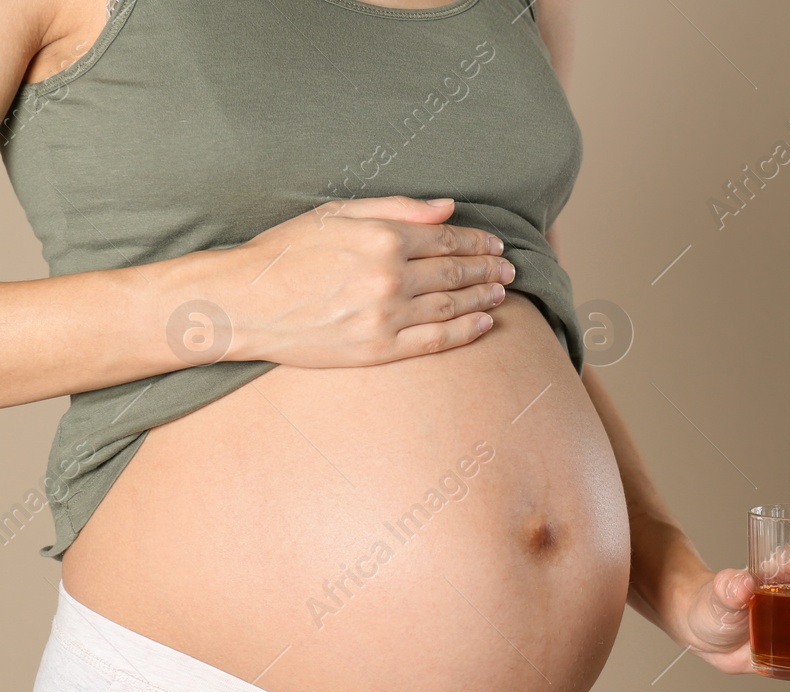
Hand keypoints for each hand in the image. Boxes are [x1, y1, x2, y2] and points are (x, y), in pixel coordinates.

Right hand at [194, 196, 516, 368]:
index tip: (496, 245)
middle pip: (455, 272)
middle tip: (509, 270)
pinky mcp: (379, 349)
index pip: (446, 239)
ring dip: (483, 298)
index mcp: (381, 238)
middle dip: (487, 269)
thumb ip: (396, 208)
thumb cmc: (285, 252)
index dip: (477, 242)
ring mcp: (387, 316)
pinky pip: (436, 341)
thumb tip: (447, 207)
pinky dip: (466, 332)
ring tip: (500, 293)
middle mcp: (390, 277)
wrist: (244, 303)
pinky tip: (484, 324)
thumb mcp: (336, 214)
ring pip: (452, 306)